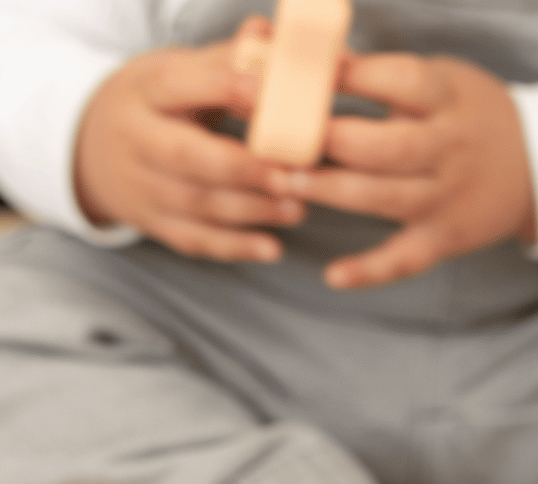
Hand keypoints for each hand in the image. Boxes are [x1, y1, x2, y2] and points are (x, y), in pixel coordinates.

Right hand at [74, 21, 303, 262]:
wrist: (92, 150)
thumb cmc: (156, 105)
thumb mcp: (178, 73)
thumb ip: (225, 60)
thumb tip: (269, 34)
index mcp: (144, 90)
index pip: (181, 86)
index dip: (226, 89)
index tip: (271, 96)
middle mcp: (136, 139)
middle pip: (187, 156)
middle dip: (243, 168)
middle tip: (293, 175)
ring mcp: (142, 186)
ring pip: (197, 203)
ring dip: (252, 209)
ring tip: (299, 207)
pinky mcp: (154, 224)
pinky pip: (195, 240)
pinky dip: (235, 248)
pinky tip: (273, 248)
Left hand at [269, 53, 536, 287]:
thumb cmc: (475, 115)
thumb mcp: (444, 81)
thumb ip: (386, 77)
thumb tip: (314, 62)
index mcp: (448, 100)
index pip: (396, 82)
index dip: (346, 77)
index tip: (296, 70)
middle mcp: (449, 150)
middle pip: (385, 147)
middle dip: (327, 139)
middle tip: (276, 133)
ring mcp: (446, 198)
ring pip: (385, 198)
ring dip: (332, 191)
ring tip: (283, 180)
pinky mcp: (444, 238)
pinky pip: (405, 259)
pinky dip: (370, 271)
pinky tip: (333, 276)